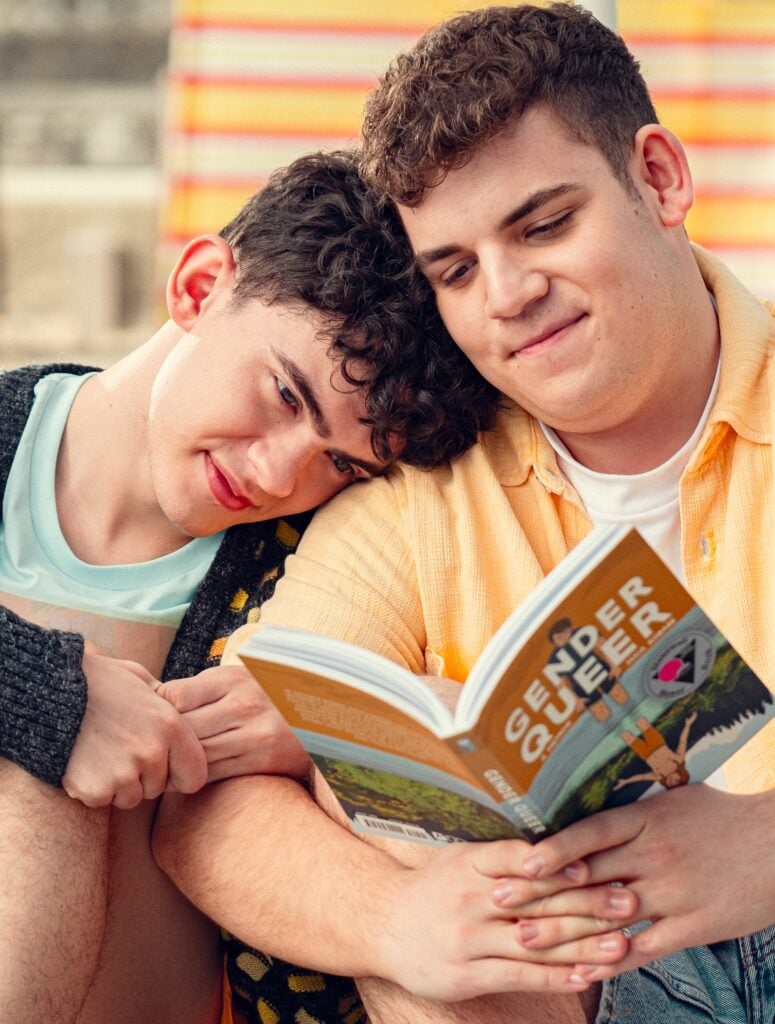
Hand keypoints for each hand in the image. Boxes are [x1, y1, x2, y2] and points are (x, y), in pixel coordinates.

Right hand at [63, 641, 207, 808]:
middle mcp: (152, 752)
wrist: (50, 689)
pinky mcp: (95, 789)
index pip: (194, 777)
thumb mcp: (142, 682)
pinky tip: (83, 761)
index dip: (179, 775)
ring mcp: (123, 773)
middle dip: (143, 776)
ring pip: (130, 798)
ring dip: (117, 784)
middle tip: (119, 749)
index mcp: (171, 726)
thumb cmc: (99, 683)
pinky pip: (102, 800)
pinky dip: (92, 788)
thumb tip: (189, 715)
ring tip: (100, 752)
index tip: (163, 766)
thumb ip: (168, 705)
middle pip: (157, 789)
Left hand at [161, 665, 309, 781]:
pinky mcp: (262, 760)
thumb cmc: (261, 699)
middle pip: (182, 729)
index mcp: (233, 677)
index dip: (157, 711)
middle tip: (149, 750)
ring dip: (174, 764)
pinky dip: (193, 777)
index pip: (174, 696)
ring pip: (194, 755)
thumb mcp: (235, 681)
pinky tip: (186, 774)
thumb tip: (149, 698)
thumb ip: (199, 689)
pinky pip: (212, 774)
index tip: (152, 720)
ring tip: (163, 765)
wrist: (315, 721)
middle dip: (162, 741)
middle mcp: (245, 702)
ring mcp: (255, 733)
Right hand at [373, 838, 635, 999]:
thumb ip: (502, 854)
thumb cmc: (432, 887)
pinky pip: (519, 976)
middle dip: (588, 902)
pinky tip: (586, 977)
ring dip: (583, 944)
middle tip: (629, 900)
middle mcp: (470, 898)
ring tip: (622, 942)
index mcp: (471, 863)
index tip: (598, 863)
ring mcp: (468, 939)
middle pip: (537, 901)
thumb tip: (556, 842)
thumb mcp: (460, 858)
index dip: (560, 862)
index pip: (521, 859)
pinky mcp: (467, 975)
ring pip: (535, 942)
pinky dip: (555, 977)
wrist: (380, 923)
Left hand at [516, 784, 774, 979]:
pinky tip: (580, 969)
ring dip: (563, 929)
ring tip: (523, 940)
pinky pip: (644, 948)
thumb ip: (631, 807)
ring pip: (608, 915)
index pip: (591, 832)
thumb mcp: (674, 798)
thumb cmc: (722, 815)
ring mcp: (674, 893)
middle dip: (541, 891)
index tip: (518, 860)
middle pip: (589, 876)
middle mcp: (655, 854)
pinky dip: (610, 959)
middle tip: (499, 903)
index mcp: (648, 818)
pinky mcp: (693, 926)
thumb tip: (584, 792)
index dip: (553, 848)